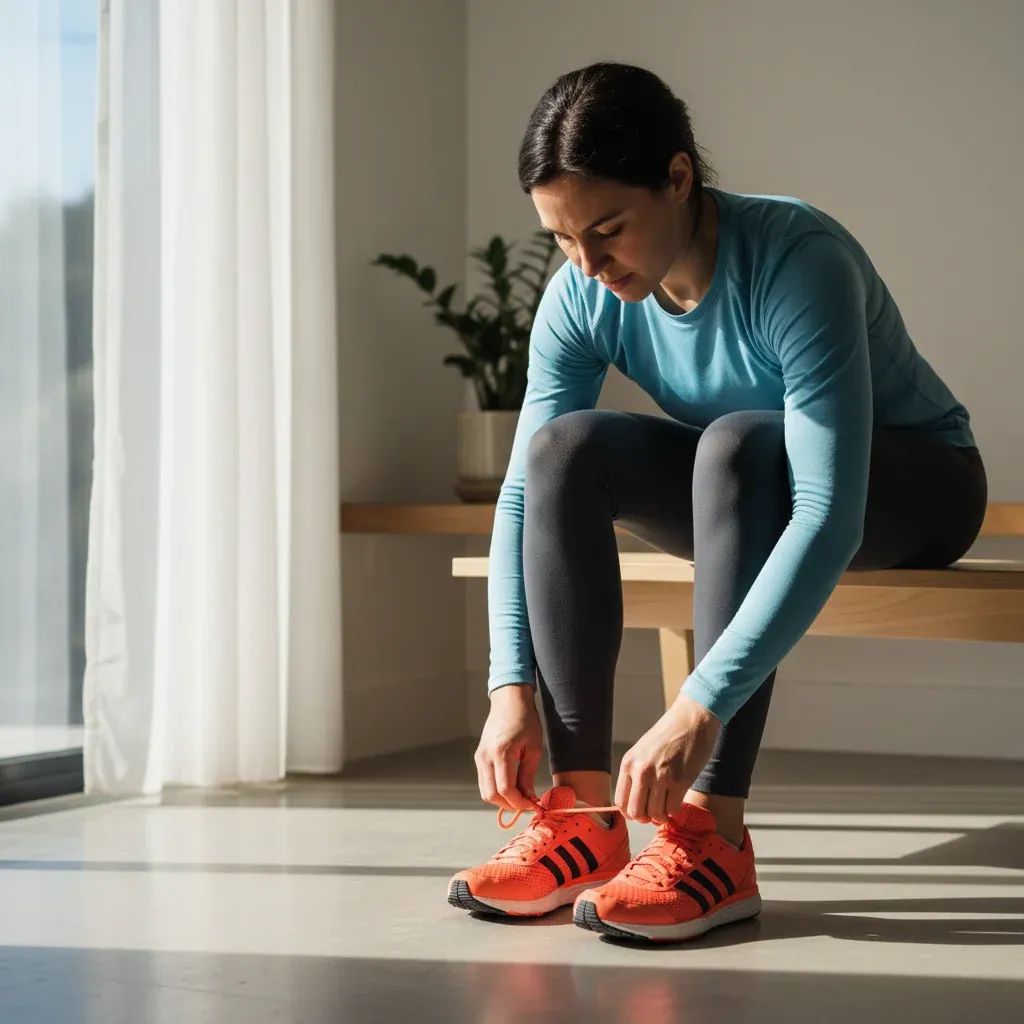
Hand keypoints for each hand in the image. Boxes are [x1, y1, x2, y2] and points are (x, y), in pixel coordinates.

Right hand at [475, 684, 544, 812]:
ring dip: (502, 800)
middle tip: (528, 804)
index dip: (520, 802)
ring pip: (485, 792)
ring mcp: (480, 757)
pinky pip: (484, 782)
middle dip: (511, 805)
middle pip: (492, 795)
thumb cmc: (525, 719)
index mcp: (501, 753)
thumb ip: (528, 775)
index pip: (506, 789)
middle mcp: (486, 757)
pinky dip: (496, 790)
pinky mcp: (479, 757)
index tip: (534, 805)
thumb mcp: (533, 748)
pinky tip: (512, 788)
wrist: (509, 700)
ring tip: (521, 797)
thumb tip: (529, 798)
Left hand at [614, 694, 720, 823]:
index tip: (641, 811)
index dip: (631, 812)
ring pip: (655, 814)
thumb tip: (636, 802)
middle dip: (646, 817)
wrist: (692, 719)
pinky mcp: (680, 781)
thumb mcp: (642, 751)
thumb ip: (637, 773)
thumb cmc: (668, 734)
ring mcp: (661, 776)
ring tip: (667, 805)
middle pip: (636, 812)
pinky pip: (672, 809)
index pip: (621, 802)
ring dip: (662, 815)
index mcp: (628, 763)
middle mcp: (641, 771)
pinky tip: (677, 800)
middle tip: (655, 812)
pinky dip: (674, 810)